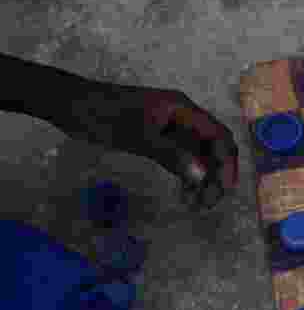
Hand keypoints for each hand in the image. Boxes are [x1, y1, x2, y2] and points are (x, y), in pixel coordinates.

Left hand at [72, 85, 239, 209]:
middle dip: (215, 175)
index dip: (226, 162)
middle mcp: (182, 116)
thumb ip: (172, 155)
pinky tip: (184, 192)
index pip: (218, 135)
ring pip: (197, 155)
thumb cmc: (103, 115)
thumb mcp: (139, 137)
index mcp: (182, 109)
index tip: (224, 188)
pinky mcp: (157, 137)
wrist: (70, 104)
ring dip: (201, 179)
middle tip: (209, 203)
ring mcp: (170, 127)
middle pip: (211, 147)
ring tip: (197, 204)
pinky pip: (181, 157)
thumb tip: (202, 177)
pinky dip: (185, 174)